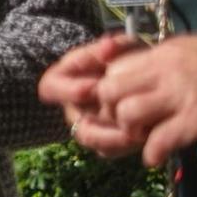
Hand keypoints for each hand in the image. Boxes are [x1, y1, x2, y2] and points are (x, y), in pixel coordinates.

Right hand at [40, 34, 145, 158]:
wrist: (146, 78)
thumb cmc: (125, 59)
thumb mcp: (121, 47)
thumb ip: (113, 46)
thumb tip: (107, 47)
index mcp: (63, 80)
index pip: (51, 88)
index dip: (69, 90)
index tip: (94, 86)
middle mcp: (71, 106)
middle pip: (74, 120)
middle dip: (100, 121)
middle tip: (124, 117)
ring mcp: (86, 126)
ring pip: (91, 139)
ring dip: (113, 138)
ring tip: (138, 132)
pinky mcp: (104, 142)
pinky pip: (108, 150)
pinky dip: (125, 146)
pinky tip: (145, 138)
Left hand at [95, 33, 196, 166]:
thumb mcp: (187, 49)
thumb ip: (159, 59)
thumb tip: (128, 67)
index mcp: (161, 56)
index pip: (112, 70)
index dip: (106, 91)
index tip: (112, 104)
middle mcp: (165, 74)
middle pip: (110, 91)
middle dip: (110, 111)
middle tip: (123, 122)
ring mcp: (181, 96)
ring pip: (128, 112)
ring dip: (129, 130)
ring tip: (140, 137)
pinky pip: (161, 138)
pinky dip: (153, 152)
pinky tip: (154, 157)